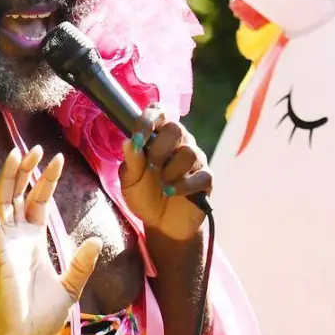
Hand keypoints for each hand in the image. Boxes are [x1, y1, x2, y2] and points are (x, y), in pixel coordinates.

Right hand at [0, 147, 102, 334]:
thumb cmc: (39, 316)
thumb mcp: (70, 288)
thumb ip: (81, 264)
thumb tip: (96, 241)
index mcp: (34, 241)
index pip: (38, 202)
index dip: (45, 180)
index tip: (57, 159)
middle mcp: (17, 238)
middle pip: (18, 195)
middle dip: (26, 171)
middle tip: (35, 147)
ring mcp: (6, 245)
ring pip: (3, 203)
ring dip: (9, 179)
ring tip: (16, 155)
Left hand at [120, 108, 212, 242]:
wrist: (161, 223)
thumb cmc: (144, 195)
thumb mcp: (130, 180)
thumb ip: (131, 162)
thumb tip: (128, 141)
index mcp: (158, 136)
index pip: (158, 112)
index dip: (148, 121)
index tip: (137, 140)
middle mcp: (179, 142)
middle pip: (176, 128)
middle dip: (159, 149)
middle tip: (151, 168)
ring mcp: (195, 160)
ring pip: (189, 152)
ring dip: (171, 171)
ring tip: (162, 185)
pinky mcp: (206, 179)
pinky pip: (201, 175)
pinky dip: (184, 185)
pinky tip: (172, 192)